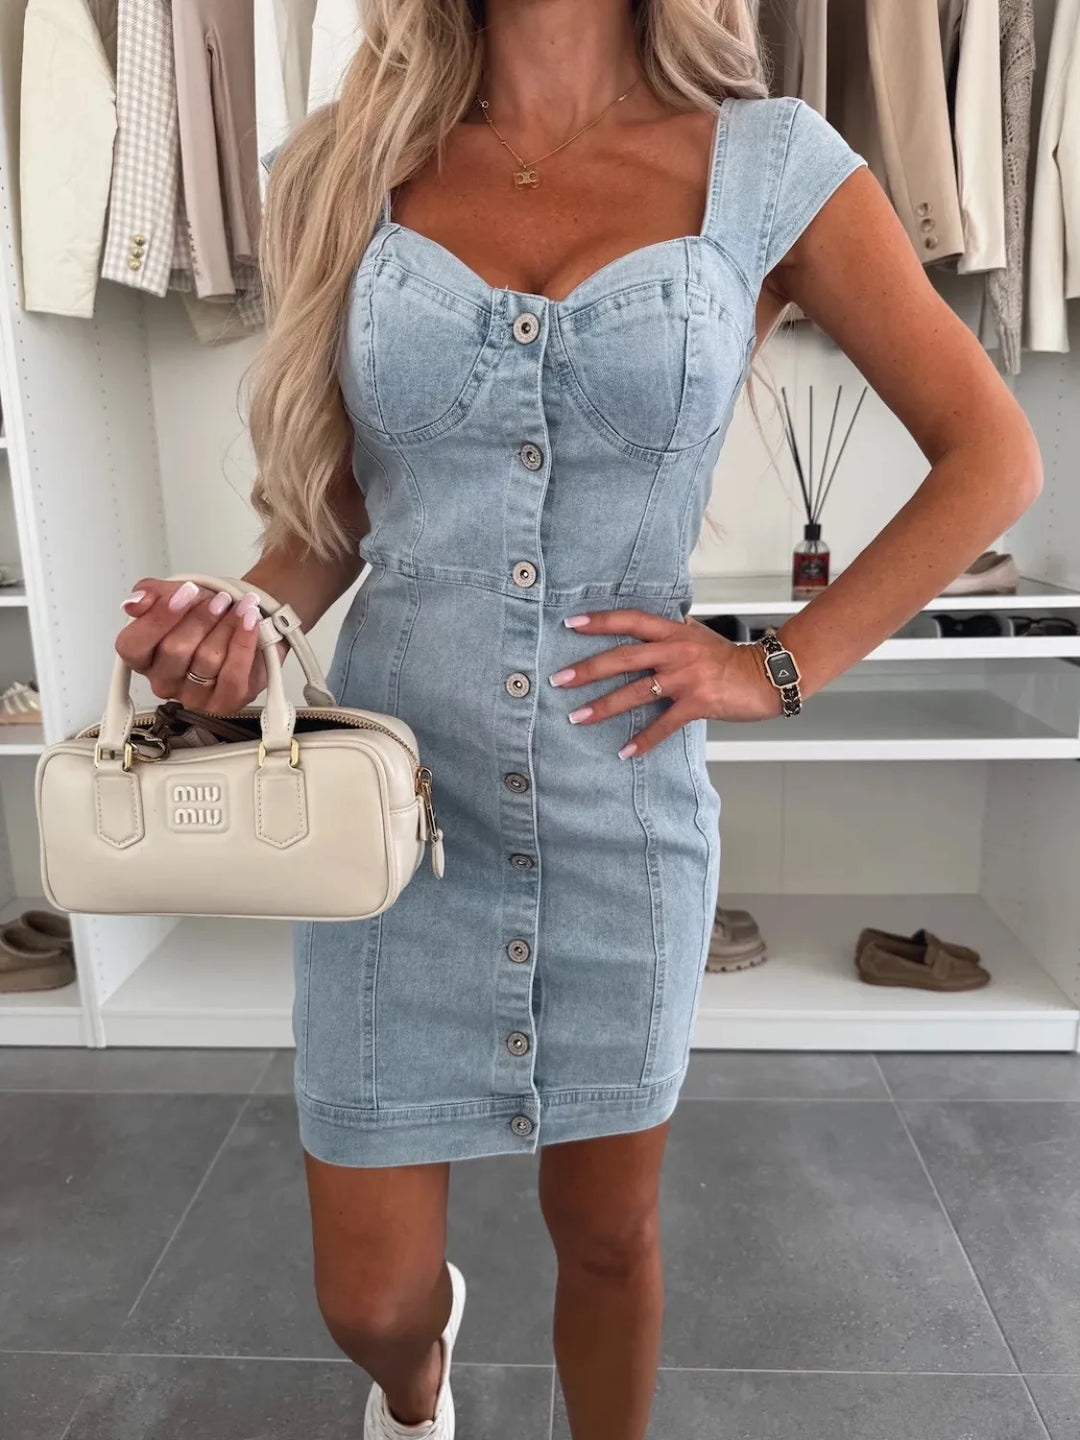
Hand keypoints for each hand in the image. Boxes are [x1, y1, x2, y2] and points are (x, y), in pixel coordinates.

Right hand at [115, 578, 283, 713]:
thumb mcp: (175, 594)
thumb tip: (133, 604)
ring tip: (240, 608)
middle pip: (174, 650)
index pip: (132, 645)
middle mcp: (162, 681)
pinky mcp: (224, 703)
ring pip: (207, 660)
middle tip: (220, 600)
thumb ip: (150, 594)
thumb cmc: (205, 614)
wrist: (243, 622)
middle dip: (201, 618)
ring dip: (226, 627)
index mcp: (142, 658)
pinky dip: (243, 645)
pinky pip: (233, 677)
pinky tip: (249, 624)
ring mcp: (192, 696)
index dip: (158, 618)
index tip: (185, 593)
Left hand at [550, 610, 780, 757]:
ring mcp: (686, 677)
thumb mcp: (699, 636)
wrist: (768, 675)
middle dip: (587, 669)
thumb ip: (671, 634)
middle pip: (623, 658)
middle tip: (559, 679)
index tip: (570, 623)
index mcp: (675, 632)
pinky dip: (643, 740)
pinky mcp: (697, 703)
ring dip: (603, 706)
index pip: (631, 620)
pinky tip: (625, 752)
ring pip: (635, 692)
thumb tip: (645, 631)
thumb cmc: (732, 659)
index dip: (600, 621)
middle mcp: (676, 651)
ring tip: (577, 717)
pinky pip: (663, 724)